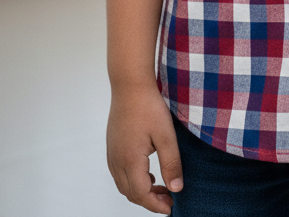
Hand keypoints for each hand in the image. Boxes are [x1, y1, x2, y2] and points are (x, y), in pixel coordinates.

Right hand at [107, 83, 183, 212]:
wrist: (130, 85)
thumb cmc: (148, 107)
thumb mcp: (166, 135)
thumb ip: (171, 163)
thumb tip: (176, 189)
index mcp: (129, 161)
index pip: (141, 194)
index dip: (156, 205)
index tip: (171, 207)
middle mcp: (116, 161)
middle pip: (131, 193)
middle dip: (150, 201)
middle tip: (169, 200)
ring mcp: (112, 154)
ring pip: (124, 185)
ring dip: (141, 192)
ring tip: (162, 188)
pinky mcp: (112, 148)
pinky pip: (120, 174)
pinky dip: (133, 181)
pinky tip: (149, 174)